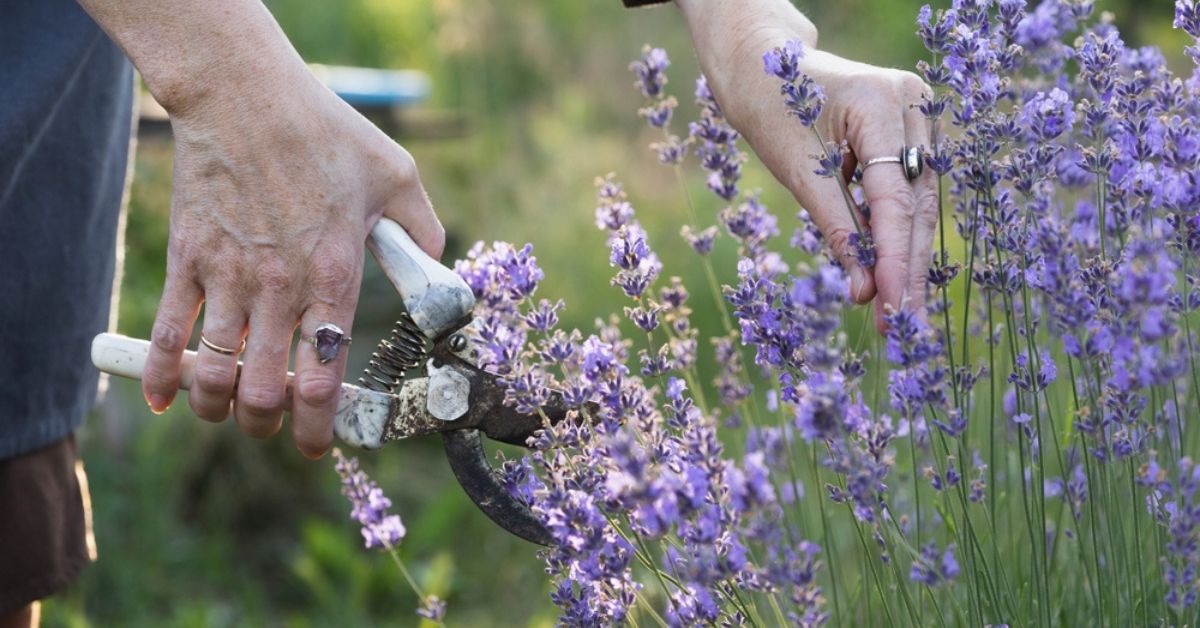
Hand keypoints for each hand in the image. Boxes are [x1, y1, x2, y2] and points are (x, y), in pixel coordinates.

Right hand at [140, 62, 441, 457]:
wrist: (245, 94)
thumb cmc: (326, 132)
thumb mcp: (397, 175)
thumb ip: (421, 230)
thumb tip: (437, 268)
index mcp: (334, 275)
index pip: (324, 375)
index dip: (319, 426)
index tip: (319, 445)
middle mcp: (280, 287)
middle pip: (261, 391)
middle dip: (265, 424)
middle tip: (271, 423)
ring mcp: (227, 276)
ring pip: (211, 374)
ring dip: (215, 408)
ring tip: (224, 411)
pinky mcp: (188, 258)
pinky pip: (164, 333)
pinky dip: (158, 376)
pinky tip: (162, 400)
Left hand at [678, 0, 936, 330]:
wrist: (764, 62)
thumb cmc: (772, 107)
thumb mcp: (798, 172)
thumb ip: (836, 229)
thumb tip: (862, 292)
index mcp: (881, 105)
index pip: (897, 200)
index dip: (895, 260)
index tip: (889, 308)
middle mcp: (914, 105)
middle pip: (918, 206)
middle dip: (907, 271)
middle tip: (900, 328)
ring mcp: (920, 114)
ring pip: (921, 204)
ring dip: (908, 260)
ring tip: (897, 315)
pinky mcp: (914, 130)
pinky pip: (912, 191)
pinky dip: (900, 233)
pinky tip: (894, 277)